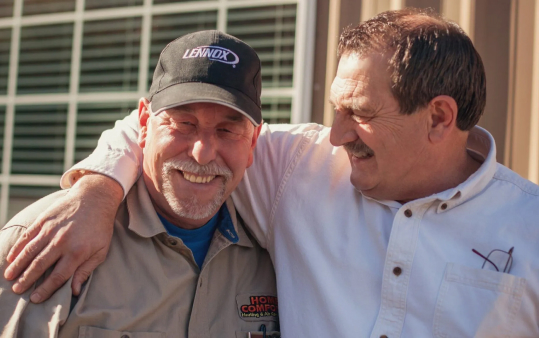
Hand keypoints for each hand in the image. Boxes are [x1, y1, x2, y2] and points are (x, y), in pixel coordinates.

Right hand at [3, 173, 122, 302]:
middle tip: (17, 290)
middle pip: (40, 265)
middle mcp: (62, 242)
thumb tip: (75, 291)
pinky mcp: (45, 220)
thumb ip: (86, 270)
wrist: (95, 198)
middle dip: (27, 279)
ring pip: (30, 251)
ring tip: (9, 277)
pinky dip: (18, 247)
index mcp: (77, 252)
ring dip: (18, 265)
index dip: (46, 289)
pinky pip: (28, 236)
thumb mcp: (101, 250)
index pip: (58, 276)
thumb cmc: (100, 227)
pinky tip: (11, 257)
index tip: (35, 299)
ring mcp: (51, 230)